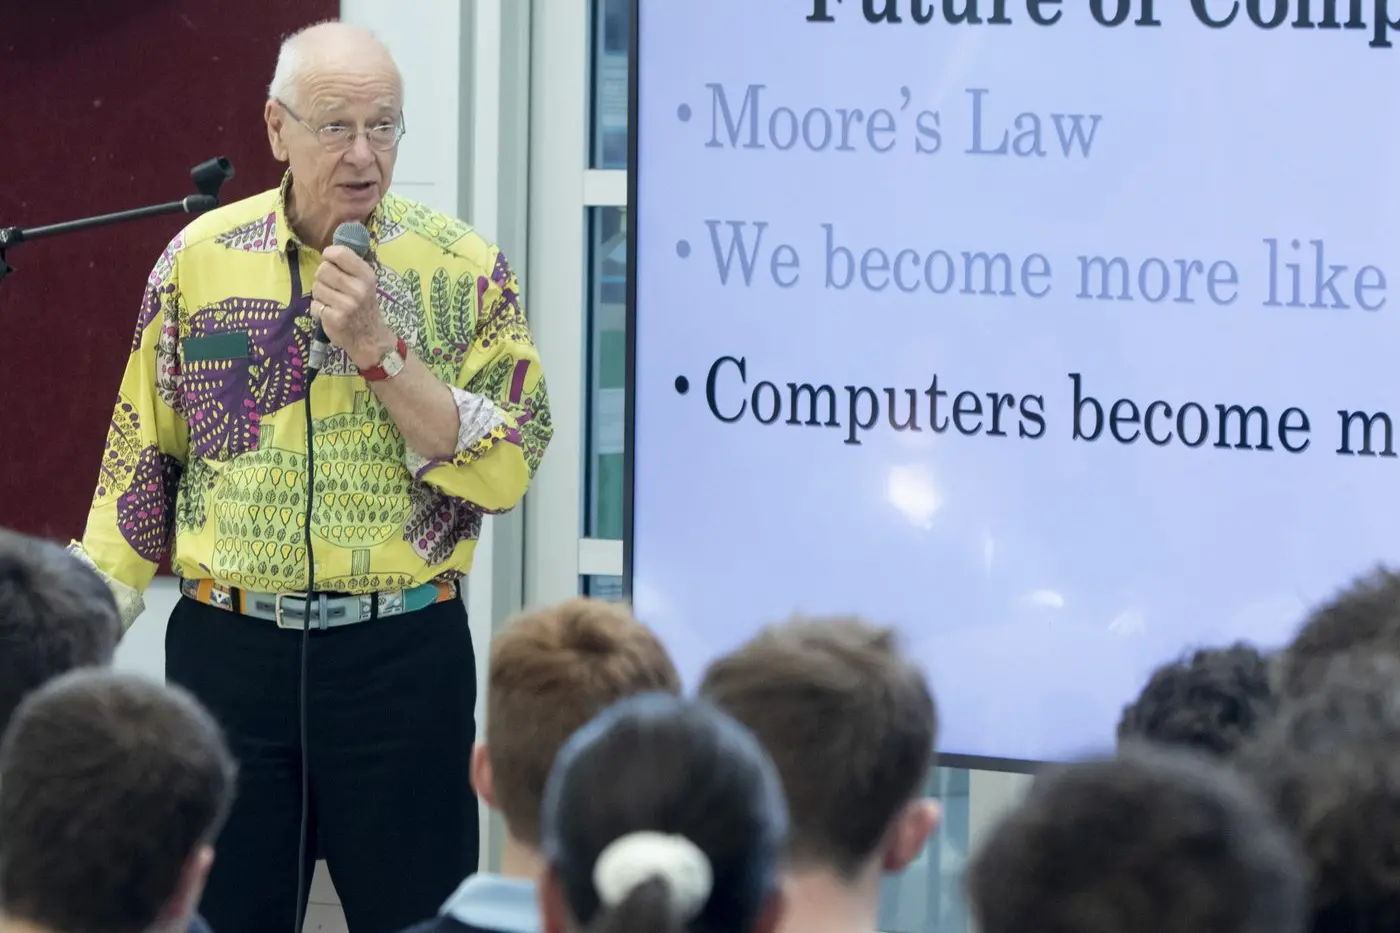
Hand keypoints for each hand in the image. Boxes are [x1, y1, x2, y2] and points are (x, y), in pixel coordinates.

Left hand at [310, 245, 397, 369]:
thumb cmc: (365, 306)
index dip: (329, 255)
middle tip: (331, 286)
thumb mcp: (366, 283)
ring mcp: (346, 305)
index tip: (330, 261)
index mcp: (366, 276)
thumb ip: (350, 267)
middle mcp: (358, 289)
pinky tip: (329, 313)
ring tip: (331, 301)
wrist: (370, 338)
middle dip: (322, 277)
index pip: (340, 253)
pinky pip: (314, 305)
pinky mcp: (334, 319)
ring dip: (320, 294)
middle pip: (323, 270)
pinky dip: (318, 309)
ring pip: (316, 287)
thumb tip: (328, 250)